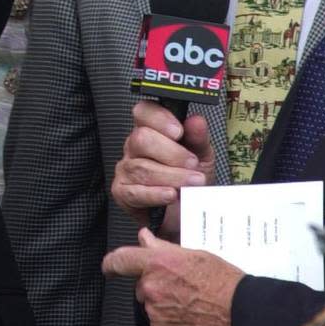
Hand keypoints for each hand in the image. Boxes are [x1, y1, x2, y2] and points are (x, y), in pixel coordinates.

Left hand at [102, 228, 241, 325]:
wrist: (242, 315)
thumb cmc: (226, 284)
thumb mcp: (195, 255)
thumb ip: (162, 247)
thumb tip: (144, 238)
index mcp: (158, 263)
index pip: (121, 260)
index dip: (112, 264)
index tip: (110, 267)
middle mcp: (152, 287)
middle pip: (141, 287)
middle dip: (155, 288)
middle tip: (182, 291)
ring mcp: (155, 313)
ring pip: (151, 308)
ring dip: (164, 307)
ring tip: (191, 307)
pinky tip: (191, 321)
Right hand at [112, 102, 213, 234]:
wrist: (186, 213)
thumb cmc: (190, 180)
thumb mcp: (202, 156)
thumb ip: (198, 137)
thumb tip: (196, 120)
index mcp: (150, 130)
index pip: (143, 112)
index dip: (159, 118)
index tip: (179, 131)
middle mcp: (134, 147)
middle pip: (141, 139)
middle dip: (171, 153)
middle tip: (192, 164)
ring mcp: (125, 169)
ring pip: (141, 167)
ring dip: (172, 176)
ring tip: (192, 182)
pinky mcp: (122, 192)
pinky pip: (135, 191)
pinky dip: (156, 194)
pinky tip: (171, 195)